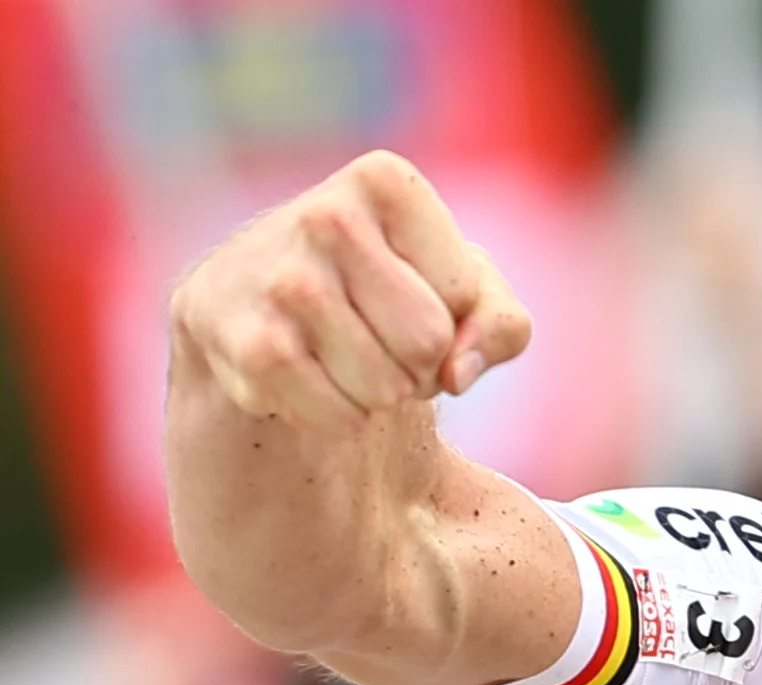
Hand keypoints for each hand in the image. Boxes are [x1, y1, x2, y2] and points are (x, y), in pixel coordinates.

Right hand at [168, 150, 530, 431]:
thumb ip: (502, 323)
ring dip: (379, 393)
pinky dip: (339, 417)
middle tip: (380, 334)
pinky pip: (339, 418)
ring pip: (386, 389)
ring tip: (344, 352)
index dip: (452, 316)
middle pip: (427, 343)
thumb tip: (458, 373)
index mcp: (385, 181)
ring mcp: (280, 281)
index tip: (411, 293)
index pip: (463, 296)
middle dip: (420, 362)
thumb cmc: (387, 284)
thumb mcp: (463, 285)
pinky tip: (309, 375)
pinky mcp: (250, 345)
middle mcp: (325, 216)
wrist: (254, 297)